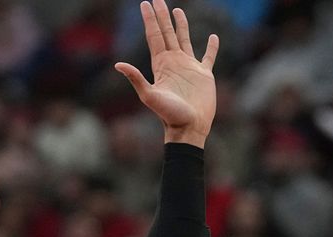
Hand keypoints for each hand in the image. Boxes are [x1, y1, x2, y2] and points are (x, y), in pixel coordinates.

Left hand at [117, 0, 218, 147]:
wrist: (188, 128)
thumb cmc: (169, 115)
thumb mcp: (149, 96)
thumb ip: (136, 79)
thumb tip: (118, 64)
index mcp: (161, 65)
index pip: (154, 36)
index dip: (150, 20)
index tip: (146, 4)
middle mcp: (174, 63)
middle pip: (166, 33)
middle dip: (161, 16)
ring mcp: (189, 68)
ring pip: (184, 40)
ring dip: (181, 25)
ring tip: (177, 10)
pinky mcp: (204, 75)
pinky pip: (208, 57)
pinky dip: (212, 47)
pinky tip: (213, 37)